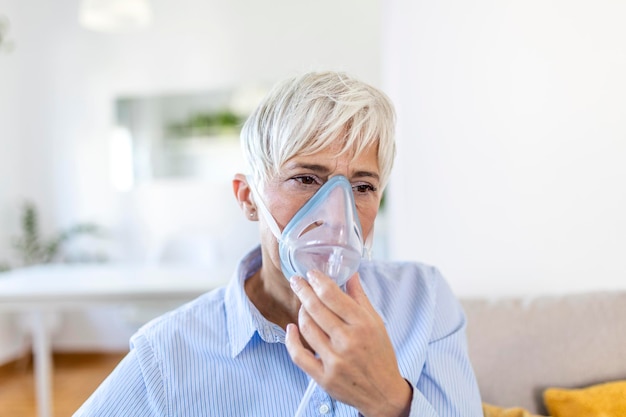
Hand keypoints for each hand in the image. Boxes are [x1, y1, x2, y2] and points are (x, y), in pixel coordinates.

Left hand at [285, 270, 411, 416]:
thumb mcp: (376, 323)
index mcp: (362, 325)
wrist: (383, 392)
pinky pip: (299, 355)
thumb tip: (350, 274)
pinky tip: (290, 329)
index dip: (318, 281)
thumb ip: (360, 298)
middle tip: (296, 281)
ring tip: (302, 305)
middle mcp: (348, 341)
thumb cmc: (380, 354)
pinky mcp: (324, 377)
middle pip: (316, 308)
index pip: (332, 295)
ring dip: (301, 312)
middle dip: (303, 290)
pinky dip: (290, 340)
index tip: (311, 274)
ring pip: (306, 328)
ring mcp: (334, 360)